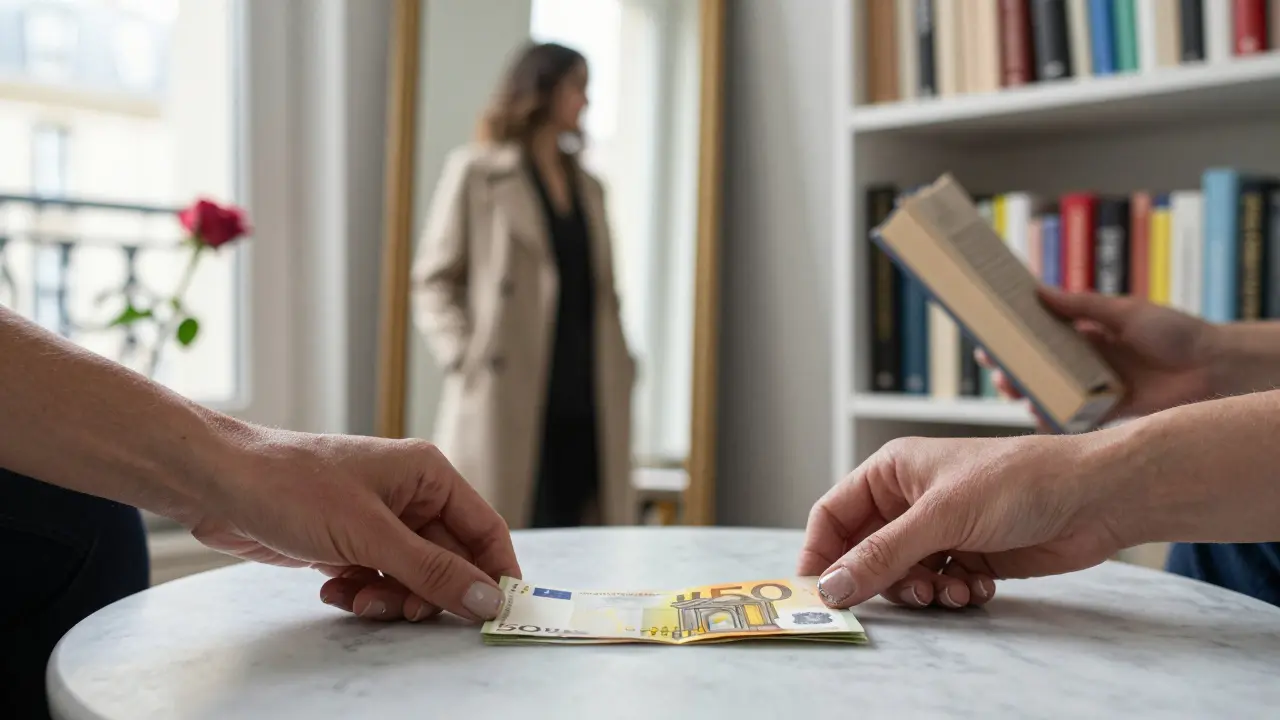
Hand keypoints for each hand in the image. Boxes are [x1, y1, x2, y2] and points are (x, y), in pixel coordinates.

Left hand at [186, 425, 520, 622]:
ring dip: (390, 598)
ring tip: (355, 598)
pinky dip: (360, 594)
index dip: (494, 572)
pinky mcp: (349, 542)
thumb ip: (433, 571)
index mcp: (428, 476)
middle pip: (448, 561)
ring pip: (411, 577)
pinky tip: (331, 590)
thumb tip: (487, 599)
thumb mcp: (370, 535)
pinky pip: (376, 581)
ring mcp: (378, 521)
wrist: (218, 484)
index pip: (484, 529)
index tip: (493, 614)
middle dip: (427, 592)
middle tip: (403, 610)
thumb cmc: (292, 486)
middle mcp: (409, 496)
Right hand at [798, 433, 1125, 608]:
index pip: (833, 515)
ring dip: (922, 592)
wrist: (1094, 498)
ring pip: (902, 575)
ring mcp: (941, 528)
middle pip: (866, 553)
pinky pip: (938, 585)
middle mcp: (910, 499)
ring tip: (953, 591)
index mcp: (892, 472)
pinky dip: (953, 593)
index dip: (820, 553)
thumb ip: (882, 555)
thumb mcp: (941, 517)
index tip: (817, 593)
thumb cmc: (1017, 482)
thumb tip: (831, 586)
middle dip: (884, 580)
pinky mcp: (970, 554)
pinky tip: (979, 587)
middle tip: (910, 595)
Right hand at [978, 288, 1216, 429]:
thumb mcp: (1125, 311)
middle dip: (1011, 368)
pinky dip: (1050, 419)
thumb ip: (1083, 306)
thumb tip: (1040, 292)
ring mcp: (1093, 390)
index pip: (1040, 336)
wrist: (1215, 368)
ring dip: (1026, 392)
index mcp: (1088, 337)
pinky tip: (1037, 414)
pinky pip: (1070, 420)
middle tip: (995, 366)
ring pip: (1048, 393)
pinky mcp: (1106, 415)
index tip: (989, 334)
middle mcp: (1085, 364)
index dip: (1014, 337)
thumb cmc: (1175, 333)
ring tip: (1012, 388)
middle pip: (1037, 367)